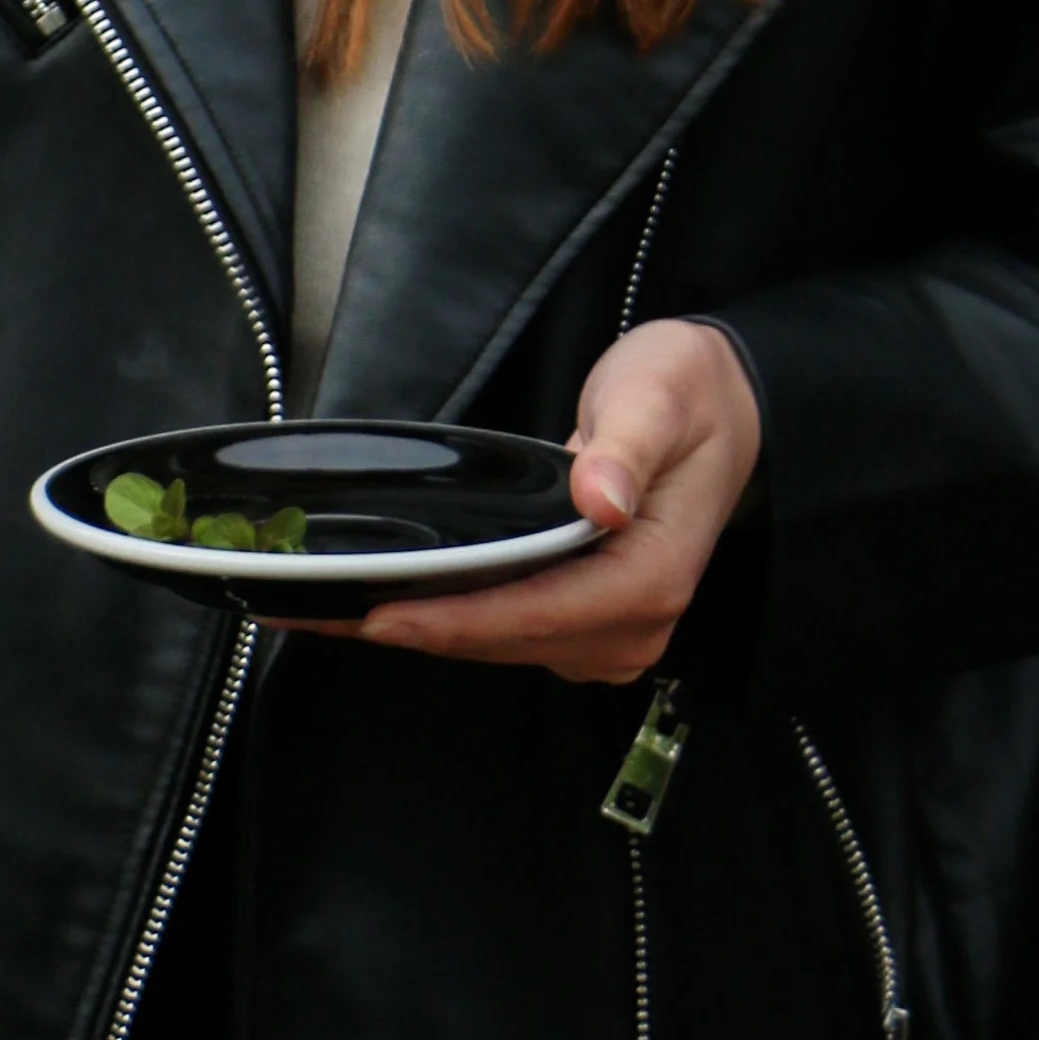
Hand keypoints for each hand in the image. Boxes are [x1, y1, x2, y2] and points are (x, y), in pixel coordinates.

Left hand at [347, 321, 761, 685]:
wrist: (726, 409)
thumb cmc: (688, 395)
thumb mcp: (658, 396)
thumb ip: (628, 445)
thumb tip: (600, 498)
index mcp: (651, 578)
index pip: (535, 612)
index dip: (454, 618)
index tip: (380, 614)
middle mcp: (630, 626)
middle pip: (504, 639)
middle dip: (411, 628)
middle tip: (312, 614)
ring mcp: (606, 633)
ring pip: (495, 644)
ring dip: (417, 628)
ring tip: (327, 611)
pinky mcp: (582, 624)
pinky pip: (502, 631)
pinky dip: (444, 619)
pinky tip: (385, 602)